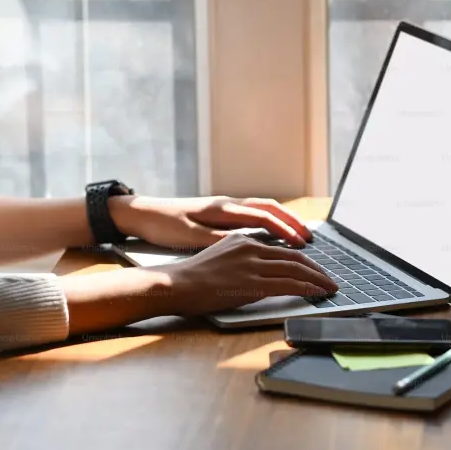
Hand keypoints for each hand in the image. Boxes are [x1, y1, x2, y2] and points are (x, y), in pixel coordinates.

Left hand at [109, 195, 312, 249]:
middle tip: (310, 237)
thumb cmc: (164, 225)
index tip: (303, 243)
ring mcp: (224, 206)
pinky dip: (269, 220)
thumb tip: (248, 246)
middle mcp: (228, 203)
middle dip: (292, 221)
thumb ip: (220, 240)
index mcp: (224, 209)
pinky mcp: (218, 212)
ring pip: (262, 207)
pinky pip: (252, 212)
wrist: (141, 213)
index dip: (286, 230)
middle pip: (270, 207)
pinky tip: (271, 232)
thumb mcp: (190, 237)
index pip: (265, 216)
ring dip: (282, 219)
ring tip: (298, 234)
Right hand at [155, 233, 337, 314]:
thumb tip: (261, 271)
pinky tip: (317, 293)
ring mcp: (252, 265)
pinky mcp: (251, 283)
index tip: (315, 269)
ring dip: (318, 280)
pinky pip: (288, 284)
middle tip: (330, 280)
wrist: (173, 285)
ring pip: (296, 269)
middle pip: (295, 257)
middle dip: (317, 269)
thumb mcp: (220, 258)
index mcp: (244, 240)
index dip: (304, 260)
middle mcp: (251, 248)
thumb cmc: (191, 279)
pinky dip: (307, 288)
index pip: (282, 249)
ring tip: (330, 288)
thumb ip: (242, 259)